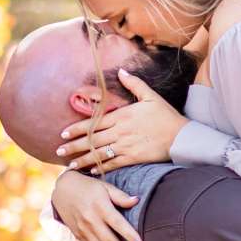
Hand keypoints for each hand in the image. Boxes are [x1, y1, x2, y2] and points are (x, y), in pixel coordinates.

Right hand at [49, 168, 142, 240]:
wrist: (63, 191)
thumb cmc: (89, 187)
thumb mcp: (105, 187)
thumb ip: (120, 196)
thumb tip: (136, 201)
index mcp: (100, 206)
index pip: (117, 223)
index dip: (129, 235)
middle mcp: (90, 220)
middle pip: (109, 240)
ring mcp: (83, 229)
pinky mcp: (78, 236)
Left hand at [56, 72, 183, 172]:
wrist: (181, 136)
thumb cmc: (166, 116)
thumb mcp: (151, 96)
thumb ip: (134, 83)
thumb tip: (122, 70)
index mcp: (122, 116)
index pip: (94, 123)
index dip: (77, 129)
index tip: (63, 134)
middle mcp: (120, 131)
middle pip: (92, 139)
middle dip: (74, 146)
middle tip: (59, 151)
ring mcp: (126, 146)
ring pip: (99, 153)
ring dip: (83, 159)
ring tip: (70, 165)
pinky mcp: (133, 158)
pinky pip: (113, 163)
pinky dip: (101, 167)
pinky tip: (91, 170)